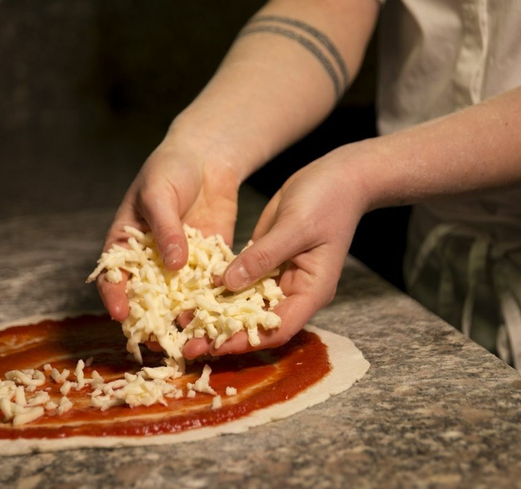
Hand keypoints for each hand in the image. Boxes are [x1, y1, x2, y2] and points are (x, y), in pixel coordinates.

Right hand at [97, 135, 241, 321]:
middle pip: (143, 296)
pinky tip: (217, 319)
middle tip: (154, 340)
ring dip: (180, 318)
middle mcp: (149, 260)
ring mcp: (178, 264)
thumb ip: (165, 228)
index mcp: (126, 243)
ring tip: (187, 338)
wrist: (206, 158)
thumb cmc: (171, 169)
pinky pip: (205, 286)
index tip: (121, 314)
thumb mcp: (160, 194)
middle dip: (148, 319)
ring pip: (175, 298)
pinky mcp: (206, 263)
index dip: (114, 295)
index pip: (113, 275)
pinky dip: (210, 303)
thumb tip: (173, 264)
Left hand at [182, 145, 370, 357]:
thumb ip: (263, 257)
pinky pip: (240, 281)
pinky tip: (192, 293)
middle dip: (223, 335)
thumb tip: (228, 283)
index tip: (213, 345)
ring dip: (215, 314)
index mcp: (312, 290)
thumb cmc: (328, 199)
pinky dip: (218, 288)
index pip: (278, 328)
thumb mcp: (295, 227)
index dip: (246, 341)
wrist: (338, 176)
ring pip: (245, 305)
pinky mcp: (265, 261)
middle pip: (257, 324)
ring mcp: (279, 276)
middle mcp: (295, 290)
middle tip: (187, 345)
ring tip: (182, 322)